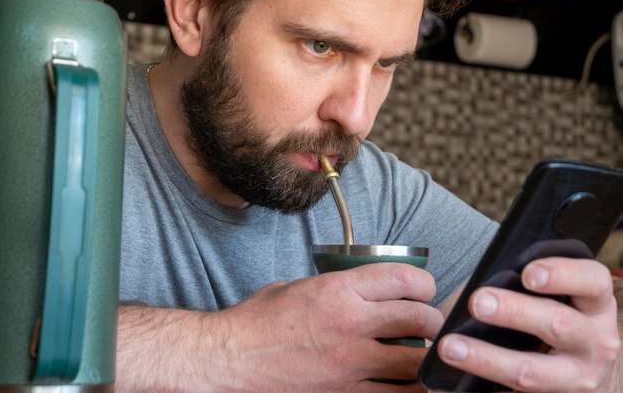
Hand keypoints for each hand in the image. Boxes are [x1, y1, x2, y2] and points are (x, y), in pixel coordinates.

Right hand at [218, 262, 443, 392]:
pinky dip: (409, 387)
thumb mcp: (299, 286)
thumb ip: (337, 286)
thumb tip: (364, 289)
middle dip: (431, 319)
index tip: (424, 290)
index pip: (405, 280)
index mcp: (339, 291)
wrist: (232, 358)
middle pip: (420, 320)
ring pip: (416, 361)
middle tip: (427, 322)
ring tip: (421, 351)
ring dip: (425, 355)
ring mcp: (351, 364)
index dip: (424, 283)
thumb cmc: (260, 319)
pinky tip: (408, 380)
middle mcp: (351, 325)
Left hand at [436, 257, 619, 392]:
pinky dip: (481, 392)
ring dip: (487, 359)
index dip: (561, 275)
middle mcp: (595, 341)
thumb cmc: (553, 313)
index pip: (591, 282)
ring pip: (532, 372)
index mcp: (595, 304)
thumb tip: (480, 281)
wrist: (579, 365)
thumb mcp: (556, 294)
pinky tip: (452, 387)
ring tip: (450, 346)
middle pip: (558, 324)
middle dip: (514, 312)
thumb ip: (524, 283)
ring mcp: (576, 377)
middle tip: (477, 302)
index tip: (528, 274)